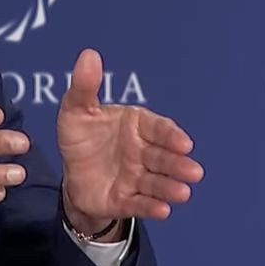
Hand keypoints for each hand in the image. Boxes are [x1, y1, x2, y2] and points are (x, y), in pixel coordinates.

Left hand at [57, 49, 203, 235]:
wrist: (71, 173)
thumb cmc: (81, 136)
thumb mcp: (76, 110)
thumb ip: (84, 86)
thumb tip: (88, 54)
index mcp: (137, 126)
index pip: (158, 129)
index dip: (171, 136)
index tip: (183, 143)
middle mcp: (142, 152)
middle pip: (163, 158)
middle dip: (178, 165)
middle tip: (193, 171)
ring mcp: (136, 177)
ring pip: (156, 183)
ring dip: (170, 188)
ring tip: (183, 192)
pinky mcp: (126, 200)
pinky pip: (139, 204)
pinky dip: (151, 207)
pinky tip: (163, 211)